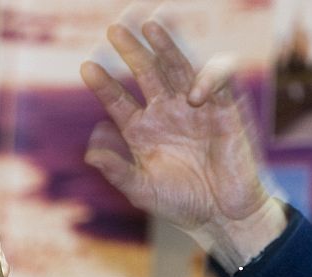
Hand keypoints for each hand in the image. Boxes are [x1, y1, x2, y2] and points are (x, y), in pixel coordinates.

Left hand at [81, 21, 284, 267]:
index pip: (118, 101)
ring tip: (151, 25)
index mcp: (141, 131)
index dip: (103, 85)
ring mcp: (194, 109)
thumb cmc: (181, 205)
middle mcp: (165, 114)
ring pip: (179, 67)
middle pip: (147, 73)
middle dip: (132, 51)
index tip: (87, 68)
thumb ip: (118, 172)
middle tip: (115, 30)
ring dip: (166, 46)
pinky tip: (193, 94)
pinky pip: (217, 81)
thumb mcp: (143, 191)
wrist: (222, 216)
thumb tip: (90, 155)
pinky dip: (208, 78)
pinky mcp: (225, 110)